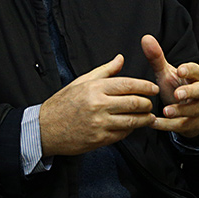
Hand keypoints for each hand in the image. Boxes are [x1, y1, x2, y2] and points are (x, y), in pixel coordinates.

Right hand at [38, 54, 158, 155]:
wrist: (45, 128)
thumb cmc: (63, 103)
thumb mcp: (81, 81)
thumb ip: (104, 71)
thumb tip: (120, 58)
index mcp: (95, 88)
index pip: (128, 84)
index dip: (145, 86)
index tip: (153, 88)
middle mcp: (99, 105)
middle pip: (134, 103)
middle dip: (147, 104)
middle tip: (151, 104)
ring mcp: (100, 123)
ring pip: (132, 121)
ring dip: (144, 119)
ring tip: (149, 117)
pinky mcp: (99, 139)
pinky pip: (122, 134)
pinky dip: (130, 130)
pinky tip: (132, 126)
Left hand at [141, 34, 198, 137]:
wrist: (189, 112)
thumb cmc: (176, 88)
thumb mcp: (166, 73)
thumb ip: (156, 57)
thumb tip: (145, 38)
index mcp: (193, 77)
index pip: (196, 71)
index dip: (189, 70)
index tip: (181, 70)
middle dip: (189, 92)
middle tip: (177, 94)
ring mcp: (197, 109)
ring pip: (192, 110)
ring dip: (179, 111)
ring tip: (165, 111)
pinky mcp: (190, 123)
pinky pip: (181, 125)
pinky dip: (168, 125)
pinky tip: (154, 123)